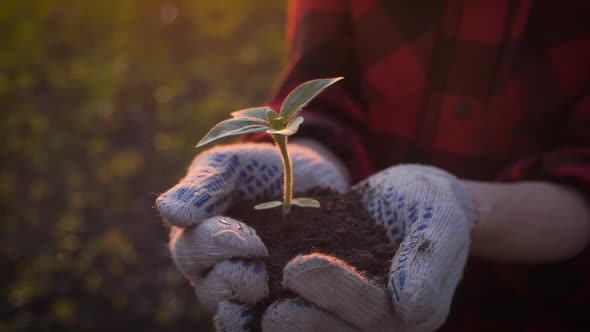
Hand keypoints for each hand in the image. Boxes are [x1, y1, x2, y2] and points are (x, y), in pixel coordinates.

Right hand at [155, 141, 349, 329]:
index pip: (193, 251)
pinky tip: (285, 314)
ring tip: (278, 298)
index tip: (252, 240)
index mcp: (196, 237)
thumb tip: (169, 211)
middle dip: (236, 280)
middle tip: (264, 265)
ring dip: (252, 305)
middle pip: (210, 290)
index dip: (218, 247)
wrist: (306, 181)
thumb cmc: (259, 170)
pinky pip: (262, 320)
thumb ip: (203, 186)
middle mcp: (214, 270)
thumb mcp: (230, 166)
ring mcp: (244, 289)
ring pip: (235, 312)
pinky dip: (269, 320)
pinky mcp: (275, 299)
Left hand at [262, 165, 475, 330]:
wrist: (410, 198)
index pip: (375, 311)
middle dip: (307, 321)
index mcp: (417, 307)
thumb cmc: (428, 201)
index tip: (298, 268)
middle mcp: (387, 322)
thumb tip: (410, 310)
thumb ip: (427, 258)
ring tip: (255, 319)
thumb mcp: (438, 217)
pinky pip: (311, 318)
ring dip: (291, 330)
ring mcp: (360, 318)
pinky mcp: (335, 307)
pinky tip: (251, 311)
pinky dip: (280, 316)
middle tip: (271, 310)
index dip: (336, 292)